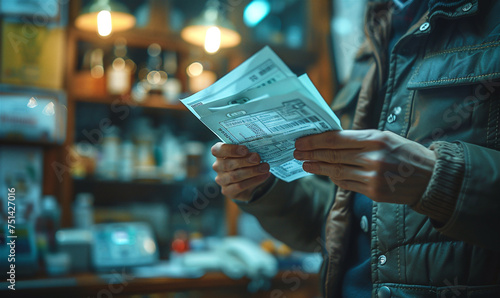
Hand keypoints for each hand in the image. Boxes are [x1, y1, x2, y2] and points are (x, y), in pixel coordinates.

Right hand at [211, 142, 272, 200]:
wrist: (248, 181)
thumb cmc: (246, 162)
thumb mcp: (247, 153)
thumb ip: (249, 150)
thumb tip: (261, 148)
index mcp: (219, 153)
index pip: (218, 150)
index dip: (231, 150)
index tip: (245, 150)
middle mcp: (217, 166)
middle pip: (228, 164)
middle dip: (245, 161)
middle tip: (258, 158)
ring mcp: (221, 180)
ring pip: (235, 176)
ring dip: (252, 171)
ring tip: (265, 168)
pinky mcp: (227, 191)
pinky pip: (240, 186)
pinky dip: (254, 181)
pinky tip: (264, 176)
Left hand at [294, 130, 435, 204]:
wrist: (431, 178)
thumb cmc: (407, 153)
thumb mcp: (385, 137)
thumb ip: (359, 139)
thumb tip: (331, 140)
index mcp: (375, 138)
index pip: (337, 139)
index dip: (315, 140)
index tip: (301, 141)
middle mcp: (373, 157)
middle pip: (333, 156)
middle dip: (311, 154)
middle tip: (296, 152)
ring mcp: (372, 177)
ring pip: (337, 172)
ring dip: (318, 168)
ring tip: (305, 164)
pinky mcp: (373, 192)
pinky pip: (347, 184)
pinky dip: (335, 178)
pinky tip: (325, 174)